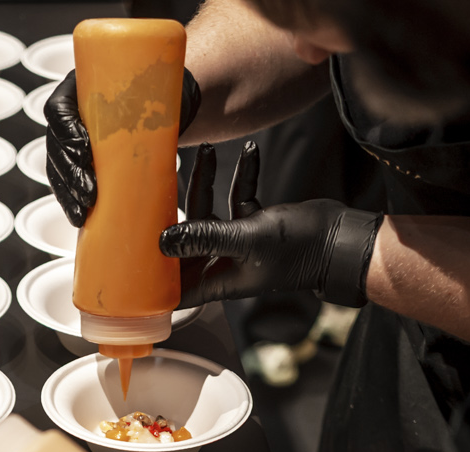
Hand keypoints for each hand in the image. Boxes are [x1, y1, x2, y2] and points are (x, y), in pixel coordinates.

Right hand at [45, 68, 202, 227]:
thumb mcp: (153, 93)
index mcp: (79, 88)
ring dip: (67, 191)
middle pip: (55, 144)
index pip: (58, 111)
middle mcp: (70, 113)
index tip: (85, 152)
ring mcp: (69, 139)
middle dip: (70, 172)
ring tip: (83, 210)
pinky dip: (70, 199)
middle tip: (89, 191)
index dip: (66, 133)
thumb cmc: (158, 96)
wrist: (162, 109)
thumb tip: (165, 119)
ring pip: (56, 167)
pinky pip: (64, 181)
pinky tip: (79, 215)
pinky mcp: (76, 161)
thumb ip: (152, 100)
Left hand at [161, 141, 381, 308]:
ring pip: (209, 210)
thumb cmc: (301, 249)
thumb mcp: (248, 239)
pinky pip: (236, 198)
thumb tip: (162, 240)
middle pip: (185, 234)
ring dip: (209, 179)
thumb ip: (204, 237)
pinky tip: (249, 153)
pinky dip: (241, 176)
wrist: (341, 241)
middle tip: (166, 169)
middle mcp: (222, 263)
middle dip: (177, 202)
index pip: (171, 283)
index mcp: (217, 279)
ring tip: (208, 149)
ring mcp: (237, 242)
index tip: (128, 243)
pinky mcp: (254, 223)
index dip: (148, 272)